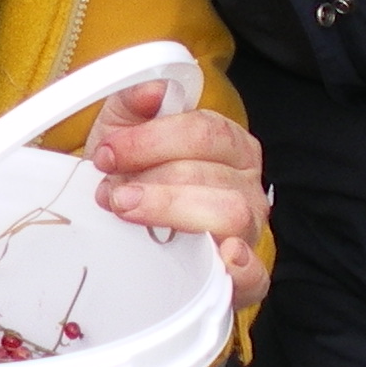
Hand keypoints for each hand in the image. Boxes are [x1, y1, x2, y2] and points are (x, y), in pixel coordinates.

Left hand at [83, 78, 270, 306]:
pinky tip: (220, 257)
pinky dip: (242, 268)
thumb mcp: (125, 133)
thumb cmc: (133, 176)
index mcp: (228, 143)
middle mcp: (246, 183)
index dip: (151, 140)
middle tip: (111, 191)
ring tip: (129, 212)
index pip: (203, 131)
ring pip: (229, 213)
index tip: (108, 153)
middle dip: (153, 180)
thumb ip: (134, 104)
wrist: (128, 229)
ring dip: (173, 211)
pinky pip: (257, 274)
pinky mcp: (247, 276)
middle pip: (211, 173)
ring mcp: (250, 229)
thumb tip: (152, 90)